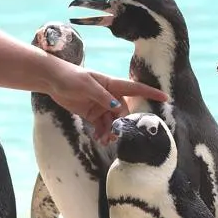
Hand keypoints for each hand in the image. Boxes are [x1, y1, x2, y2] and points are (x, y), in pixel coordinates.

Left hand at [47, 62, 168, 141]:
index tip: (165, 98)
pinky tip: (100, 139)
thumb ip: (102, 96)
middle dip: (121, 124)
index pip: (134, 88)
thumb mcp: (85, 85)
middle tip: (115, 135)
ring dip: (111, 131)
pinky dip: (102, 133)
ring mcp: (100, 105)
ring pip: (112, 121)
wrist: (51, 80)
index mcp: (111, 84)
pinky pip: (102, 125)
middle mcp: (109, 95)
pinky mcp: (91, 113)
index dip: (150, 93)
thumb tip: (117, 107)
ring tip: (105, 141)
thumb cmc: (69, 76)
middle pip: (123, 112)